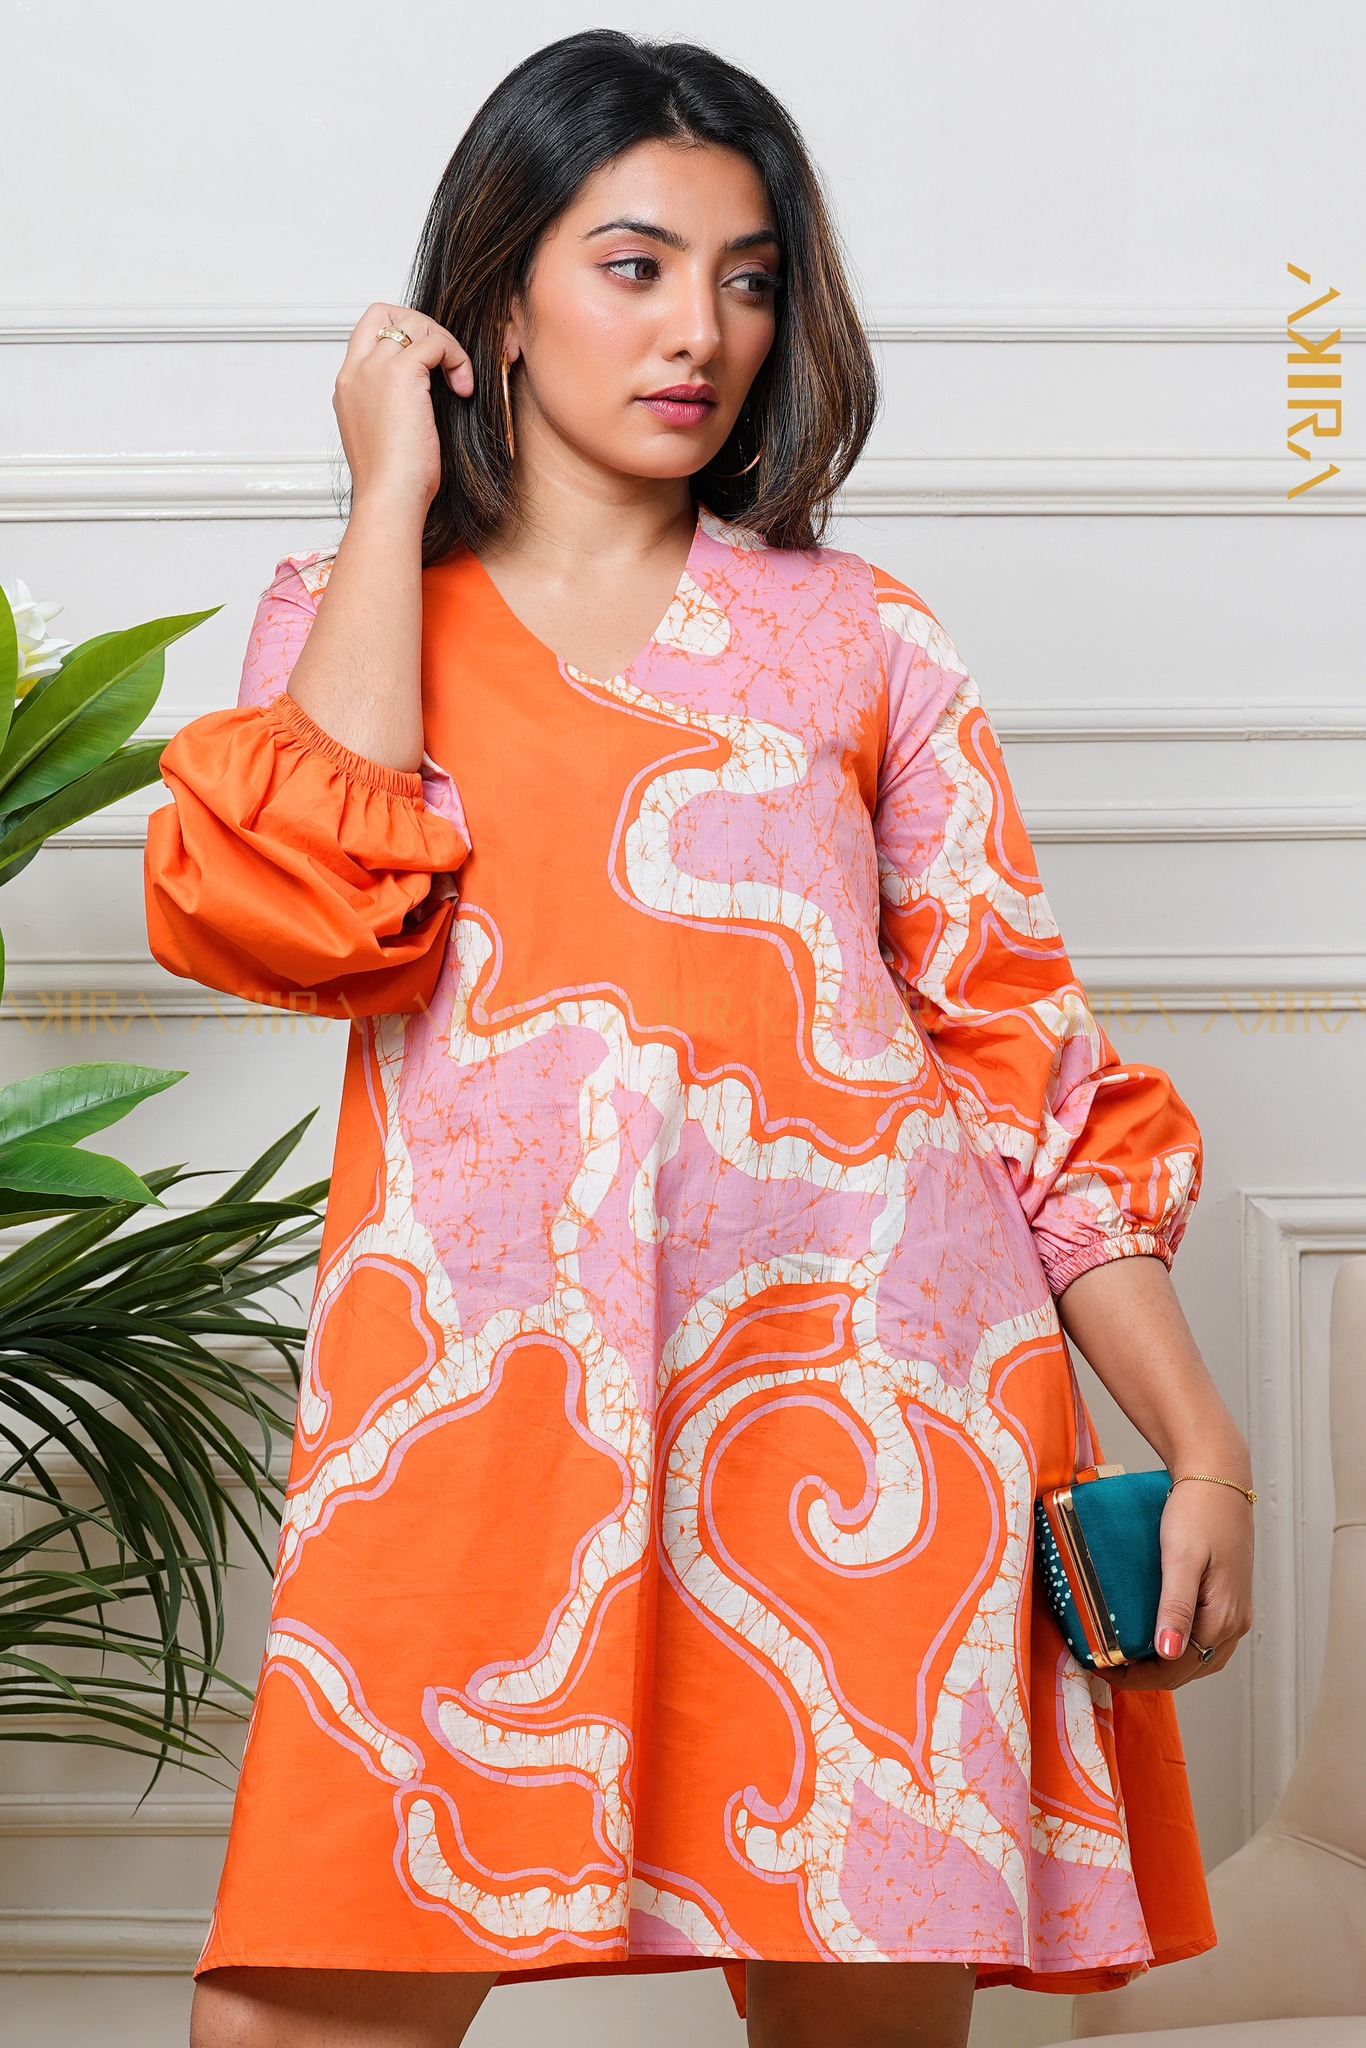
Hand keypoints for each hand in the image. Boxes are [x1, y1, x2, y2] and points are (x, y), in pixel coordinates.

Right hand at [333, 302, 474, 520]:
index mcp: (347, 386)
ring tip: (457, 380)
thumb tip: (423, 396)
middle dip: (421, 327)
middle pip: (384, 313)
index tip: (426, 368)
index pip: (368, 334)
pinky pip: (435, 342)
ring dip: (443, 343)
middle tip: (443, 362)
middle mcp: (355, 371)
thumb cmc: (393, 483)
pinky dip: (456, 358)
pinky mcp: (400, 373)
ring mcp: (374, 368)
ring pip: (412, 322)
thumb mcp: (385, 436)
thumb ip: (391, 406)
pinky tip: (463, 388)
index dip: (401, 339)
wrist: (389, 498)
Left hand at [1104, 1471, 1253, 1691]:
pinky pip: (1203, 1639)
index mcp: (1224, 1618)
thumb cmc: (1198, 1511)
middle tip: (1105, 1662)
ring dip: (1163, 1665)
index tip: (1100, 1667)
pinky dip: (1178, 1646)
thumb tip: (1168, 1653)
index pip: (1177, 1668)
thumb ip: (1176, 1607)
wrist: (1219, 1477)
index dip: (1137, 1676)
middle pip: (1188, 1669)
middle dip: (1146, 1674)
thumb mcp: (1181, 1558)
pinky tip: (1153, 1636)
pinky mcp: (1229, 1599)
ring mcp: (1235, 1613)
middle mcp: (1235, 1624)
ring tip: (1124, 1654)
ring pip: (1198, 1658)